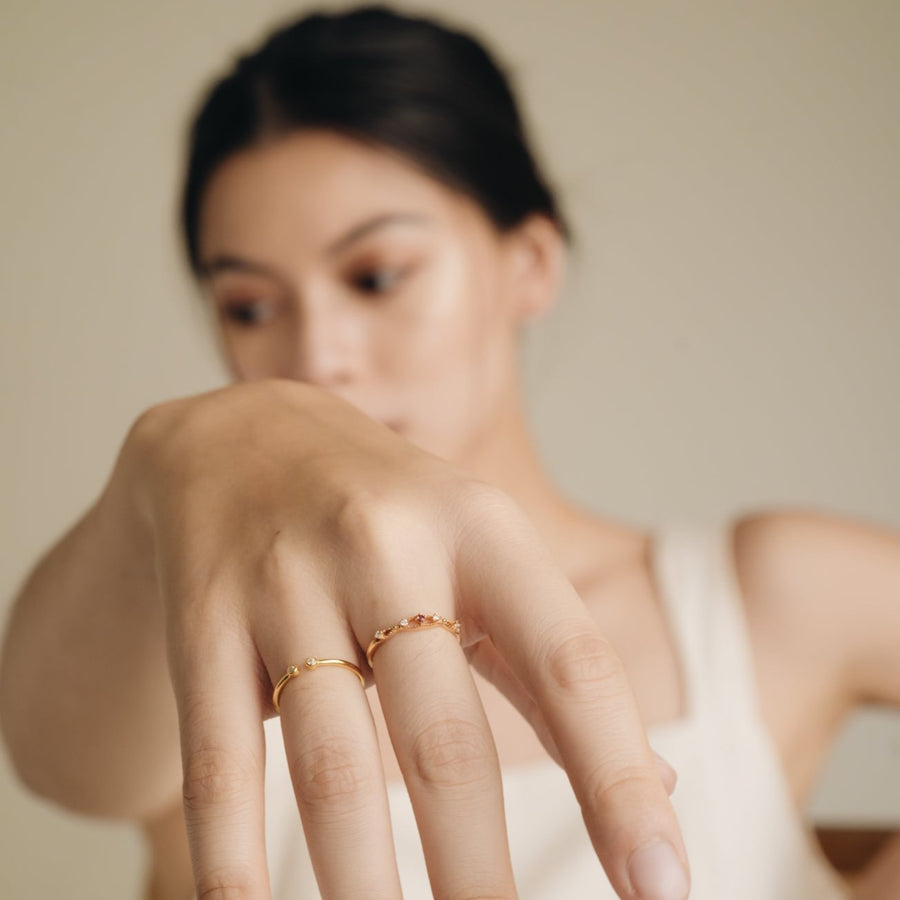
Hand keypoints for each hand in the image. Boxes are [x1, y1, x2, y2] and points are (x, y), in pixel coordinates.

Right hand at [128, 377, 689, 899]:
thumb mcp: (483, 546)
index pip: (570, 663)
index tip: (662, 886)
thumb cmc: (388, 507)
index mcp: (482, 527)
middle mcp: (387, 544)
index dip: (619, 779)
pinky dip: (235, 849)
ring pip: (332, 760)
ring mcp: (287, 578)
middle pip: (442, 736)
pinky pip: (220, 750)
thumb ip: (553, 662)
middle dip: (479, 871)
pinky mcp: (204, 614)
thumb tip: (658, 789)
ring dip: (364, 883)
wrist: (242, 431)